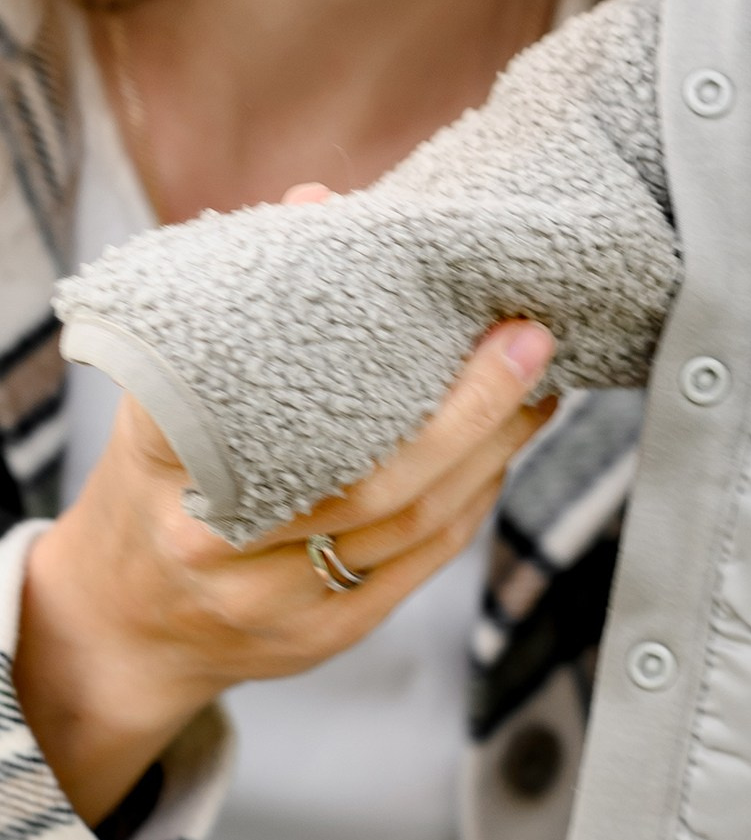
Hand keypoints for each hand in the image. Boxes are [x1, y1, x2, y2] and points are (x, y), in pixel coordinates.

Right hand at [16, 317, 554, 827]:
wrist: (126, 624)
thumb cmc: (155, 486)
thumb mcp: (161, 397)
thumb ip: (239, 310)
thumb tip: (317, 203)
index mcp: (165, 469)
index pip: (269, 410)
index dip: (371, 361)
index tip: (442, 300)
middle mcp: (216, 546)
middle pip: (371, 482)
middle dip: (469, 409)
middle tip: (526, 341)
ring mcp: (274, 603)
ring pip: (411, 524)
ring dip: (490, 453)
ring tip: (534, 391)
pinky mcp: (326, 636)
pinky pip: (421, 563)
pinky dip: (472, 502)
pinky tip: (501, 454)